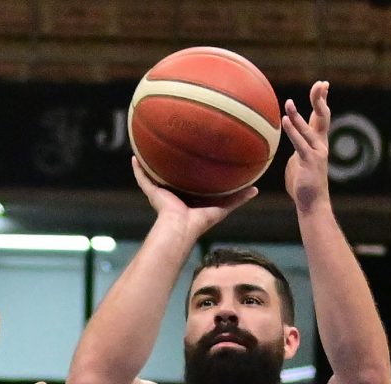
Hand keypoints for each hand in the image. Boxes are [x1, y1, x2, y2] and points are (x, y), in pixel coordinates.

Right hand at [133, 155, 254, 232]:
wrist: (180, 229)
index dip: (194, 171)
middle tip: (175, 148)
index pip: (191, 182)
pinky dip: (138, 169)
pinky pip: (143, 178)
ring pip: (156, 175)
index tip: (197, 159)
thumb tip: (256, 190)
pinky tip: (134, 157)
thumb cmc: (200, 222)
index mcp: (189, 198)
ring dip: (153, 164)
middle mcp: (174, 194)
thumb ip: (238, 199)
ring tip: (150, 148)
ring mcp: (162, 193)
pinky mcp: (152, 193)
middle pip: (173, 176)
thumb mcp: (222, 206)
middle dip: (173, 165)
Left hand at [282, 81, 334, 212]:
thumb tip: (286, 144)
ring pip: (308, 129)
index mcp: (318, 143)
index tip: (323, 85)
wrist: (312, 203)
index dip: (322, 100)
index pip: (320, 117)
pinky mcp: (309, 161)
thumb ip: (295, 149)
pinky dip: (293, 130)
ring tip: (288, 102)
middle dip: (321, 99)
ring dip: (298, 115)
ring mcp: (317, 152)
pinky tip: (286, 119)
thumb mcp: (296, 161)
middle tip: (322, 84)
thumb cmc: (303, 184)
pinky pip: (299, 143)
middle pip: (322, 117)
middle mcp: (320, 145)